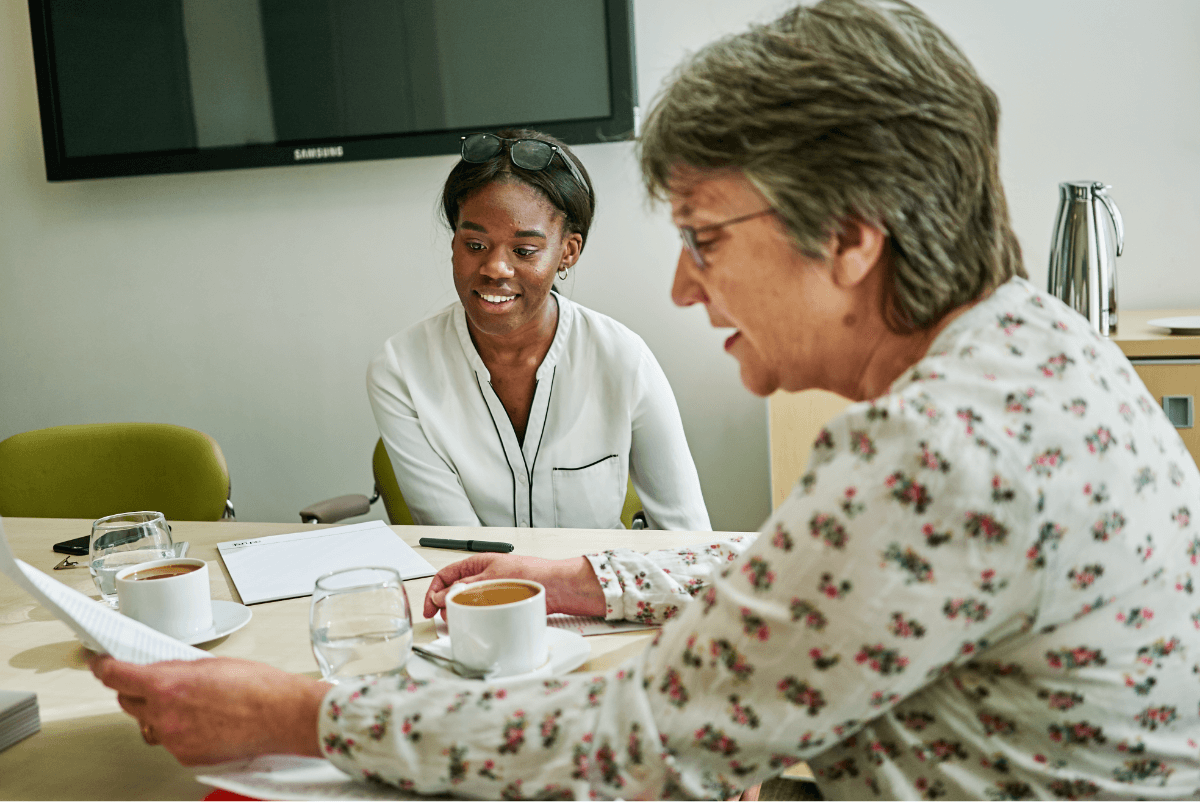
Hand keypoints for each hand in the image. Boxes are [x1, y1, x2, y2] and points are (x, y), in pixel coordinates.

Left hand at [89, 654, 328, 764]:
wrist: (283, 715)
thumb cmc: (258, 687)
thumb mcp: (211, 664)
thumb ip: (178, 669)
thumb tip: (161, 670)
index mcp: (167, 685)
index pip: (116, 675)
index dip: (103, 667)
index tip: (100, 663)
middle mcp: (164, 715)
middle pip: (127, 701)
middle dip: (136, 690)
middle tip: (152, 682)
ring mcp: (174, 739)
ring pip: (149, 723)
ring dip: (159, 712)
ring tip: (191, 704)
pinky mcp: (187, 757)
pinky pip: (170, 740)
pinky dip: (180, 730)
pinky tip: (204, 721)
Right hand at [423, 554, 605, 619]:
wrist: (558, 586)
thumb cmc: (530, 575)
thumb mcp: (489, 579)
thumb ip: (462, 588)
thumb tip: (441, 596)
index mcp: (478, 563)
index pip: (445, 575)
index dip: (434, 591)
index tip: (429, 609)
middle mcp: (483, 575)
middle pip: (454, 590)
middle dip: (446, 604)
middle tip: (445, 618)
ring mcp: (492, 589)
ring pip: (467, 601)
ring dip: (461, 612)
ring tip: (461, 622)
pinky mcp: (502, 602)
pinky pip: (482, 610)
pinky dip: (475, 617)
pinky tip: (477, 624)